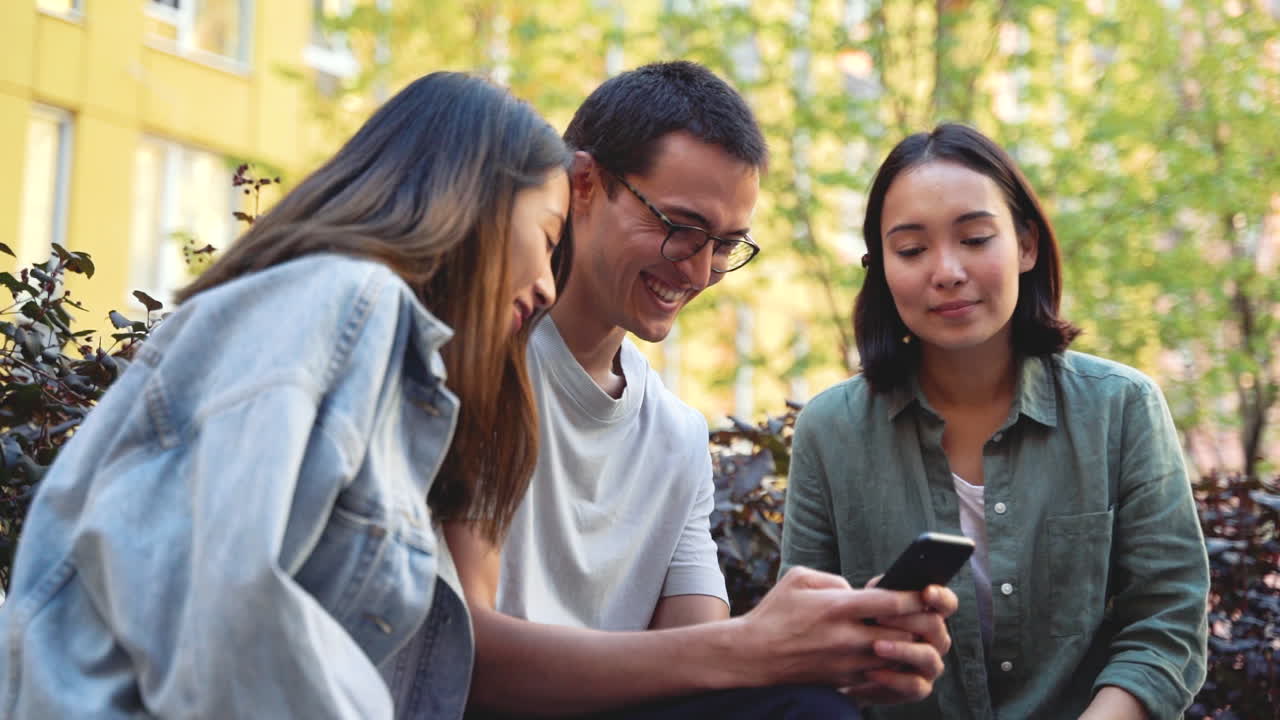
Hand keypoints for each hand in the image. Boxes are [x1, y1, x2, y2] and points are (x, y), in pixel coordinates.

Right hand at [734, 567, 943, 690]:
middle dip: (918, 623)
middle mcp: (846, 638)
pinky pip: (882, 673)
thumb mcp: (799, 579)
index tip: (922, 591)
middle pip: (904, 633)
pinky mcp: (844, 679)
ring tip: (906, 630)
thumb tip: (860, 590)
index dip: (914, 596)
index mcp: (836, 608)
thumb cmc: (775, 613)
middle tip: (922, 613)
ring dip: (907, 644)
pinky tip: (887, 649)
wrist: (753, 655)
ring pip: (898, 657)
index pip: (891, 603)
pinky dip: (891, 661)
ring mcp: (847, 663)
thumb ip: (835, 579)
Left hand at [835, 577, 956, 703]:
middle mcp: (935, 641)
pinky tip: (871, 671)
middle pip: (935, 627)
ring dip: (902, 650)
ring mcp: (930, 665)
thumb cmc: (864, 629)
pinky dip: (893, 678)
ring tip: (875, 646)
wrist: (850, 669)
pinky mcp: (918, 688)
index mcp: (928, 616)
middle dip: (908, 620)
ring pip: (928, 657)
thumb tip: (882, 583)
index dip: (941, 597)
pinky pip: (914, 686)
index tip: (926, 592)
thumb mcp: (870, 609)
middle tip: (879, 616)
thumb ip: (881, 594)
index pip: (946, 604)